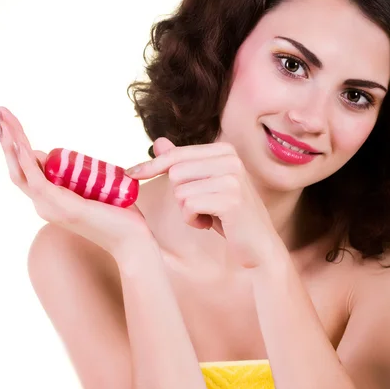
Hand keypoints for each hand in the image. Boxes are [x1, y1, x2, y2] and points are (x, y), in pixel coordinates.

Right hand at [0, 106, 151, 258]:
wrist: (133, 240)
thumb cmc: (120, 217)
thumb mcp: (96, 189)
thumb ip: (85, 177)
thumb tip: (80, 160)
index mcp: (50, 200)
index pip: (26, 169)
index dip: (16, 146)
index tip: (11, 122)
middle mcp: (44, 205)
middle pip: (17, 168)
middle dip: (7, 139)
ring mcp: (51, 207)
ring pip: (22, 171)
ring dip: (11, 142)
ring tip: (2, 118)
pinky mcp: (63, 206)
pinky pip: (37, 180)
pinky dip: (26, 160)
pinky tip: (18, 142)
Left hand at [126, 137, 283, 268]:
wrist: (259, 246)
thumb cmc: (230, 216)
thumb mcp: (205, 186)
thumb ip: (183, 163)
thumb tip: (158, 142)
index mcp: (224, 150)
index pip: (177, 154)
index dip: (151, 165)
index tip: (130, 173)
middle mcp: (230, 159)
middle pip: (175, 173)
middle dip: (181, 196)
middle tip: (202, 208)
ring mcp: (233, 177)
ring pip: (180, 191)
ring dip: (187, 210)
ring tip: (209, 216)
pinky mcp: (231, 199)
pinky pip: (189, 206)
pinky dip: (193, 220)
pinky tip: (211, 224)